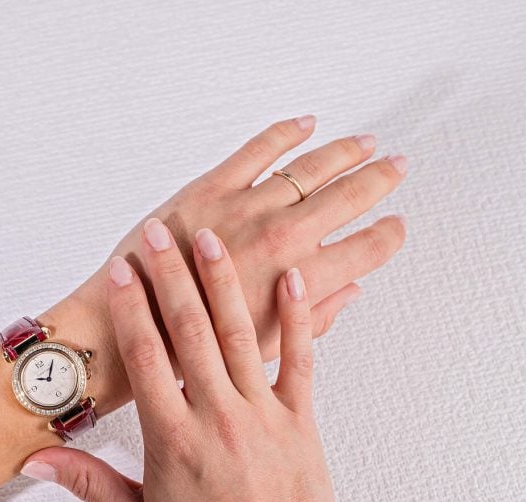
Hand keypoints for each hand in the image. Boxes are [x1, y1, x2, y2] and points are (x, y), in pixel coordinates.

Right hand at [24, 225, 359, 501]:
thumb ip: (86, 482)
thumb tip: (38, 458)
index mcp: (174, 439)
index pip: (145, 357)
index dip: (130, 309)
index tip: (121, 272)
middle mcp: (218, 417)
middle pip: (189, 330)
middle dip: (171, 275)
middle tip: (159, 233)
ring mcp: (263, 415)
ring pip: (240, 334)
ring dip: (223, 281)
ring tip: (210, 238)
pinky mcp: (301, 421)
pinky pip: (301, 359)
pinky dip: (299, 316)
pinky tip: (292, 279)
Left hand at [52, 115, 405, 408]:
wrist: (128, 332)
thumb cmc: (190, 353)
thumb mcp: (266, 353)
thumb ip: (314, 320)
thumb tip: (349, 292)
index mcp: (297, 284)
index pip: (365, 250)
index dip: (387, 236)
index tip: (397, 225)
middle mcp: (280, 241)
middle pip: (347, 198)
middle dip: (379, 180)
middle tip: (398, 167)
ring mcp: (245, 211)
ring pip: (310, 169)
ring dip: (344, 152)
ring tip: (366, 144)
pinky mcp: (209, 191)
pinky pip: (257, 151)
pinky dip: (284, 134)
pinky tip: (306, 124)